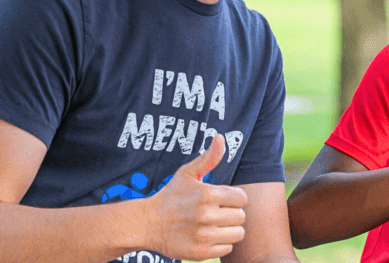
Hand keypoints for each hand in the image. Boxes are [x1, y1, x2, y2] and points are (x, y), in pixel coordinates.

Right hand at [144, 135, 248, 260]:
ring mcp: (204, 236)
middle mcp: (207, 216)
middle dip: (232, 214)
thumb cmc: (171, 196)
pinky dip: (221, 244)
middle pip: (241, 217)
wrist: (147, 224)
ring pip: (238, 234)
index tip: (221, 200)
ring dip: (229, 230)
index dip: (233, 198)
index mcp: (208, 194)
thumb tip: (221, 137)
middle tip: (217, 213)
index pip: (242, 198)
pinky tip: (208, 237)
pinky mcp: (201, 253)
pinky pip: (227, 249)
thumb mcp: (187, 173)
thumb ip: (208, 158)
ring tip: (215, 225)